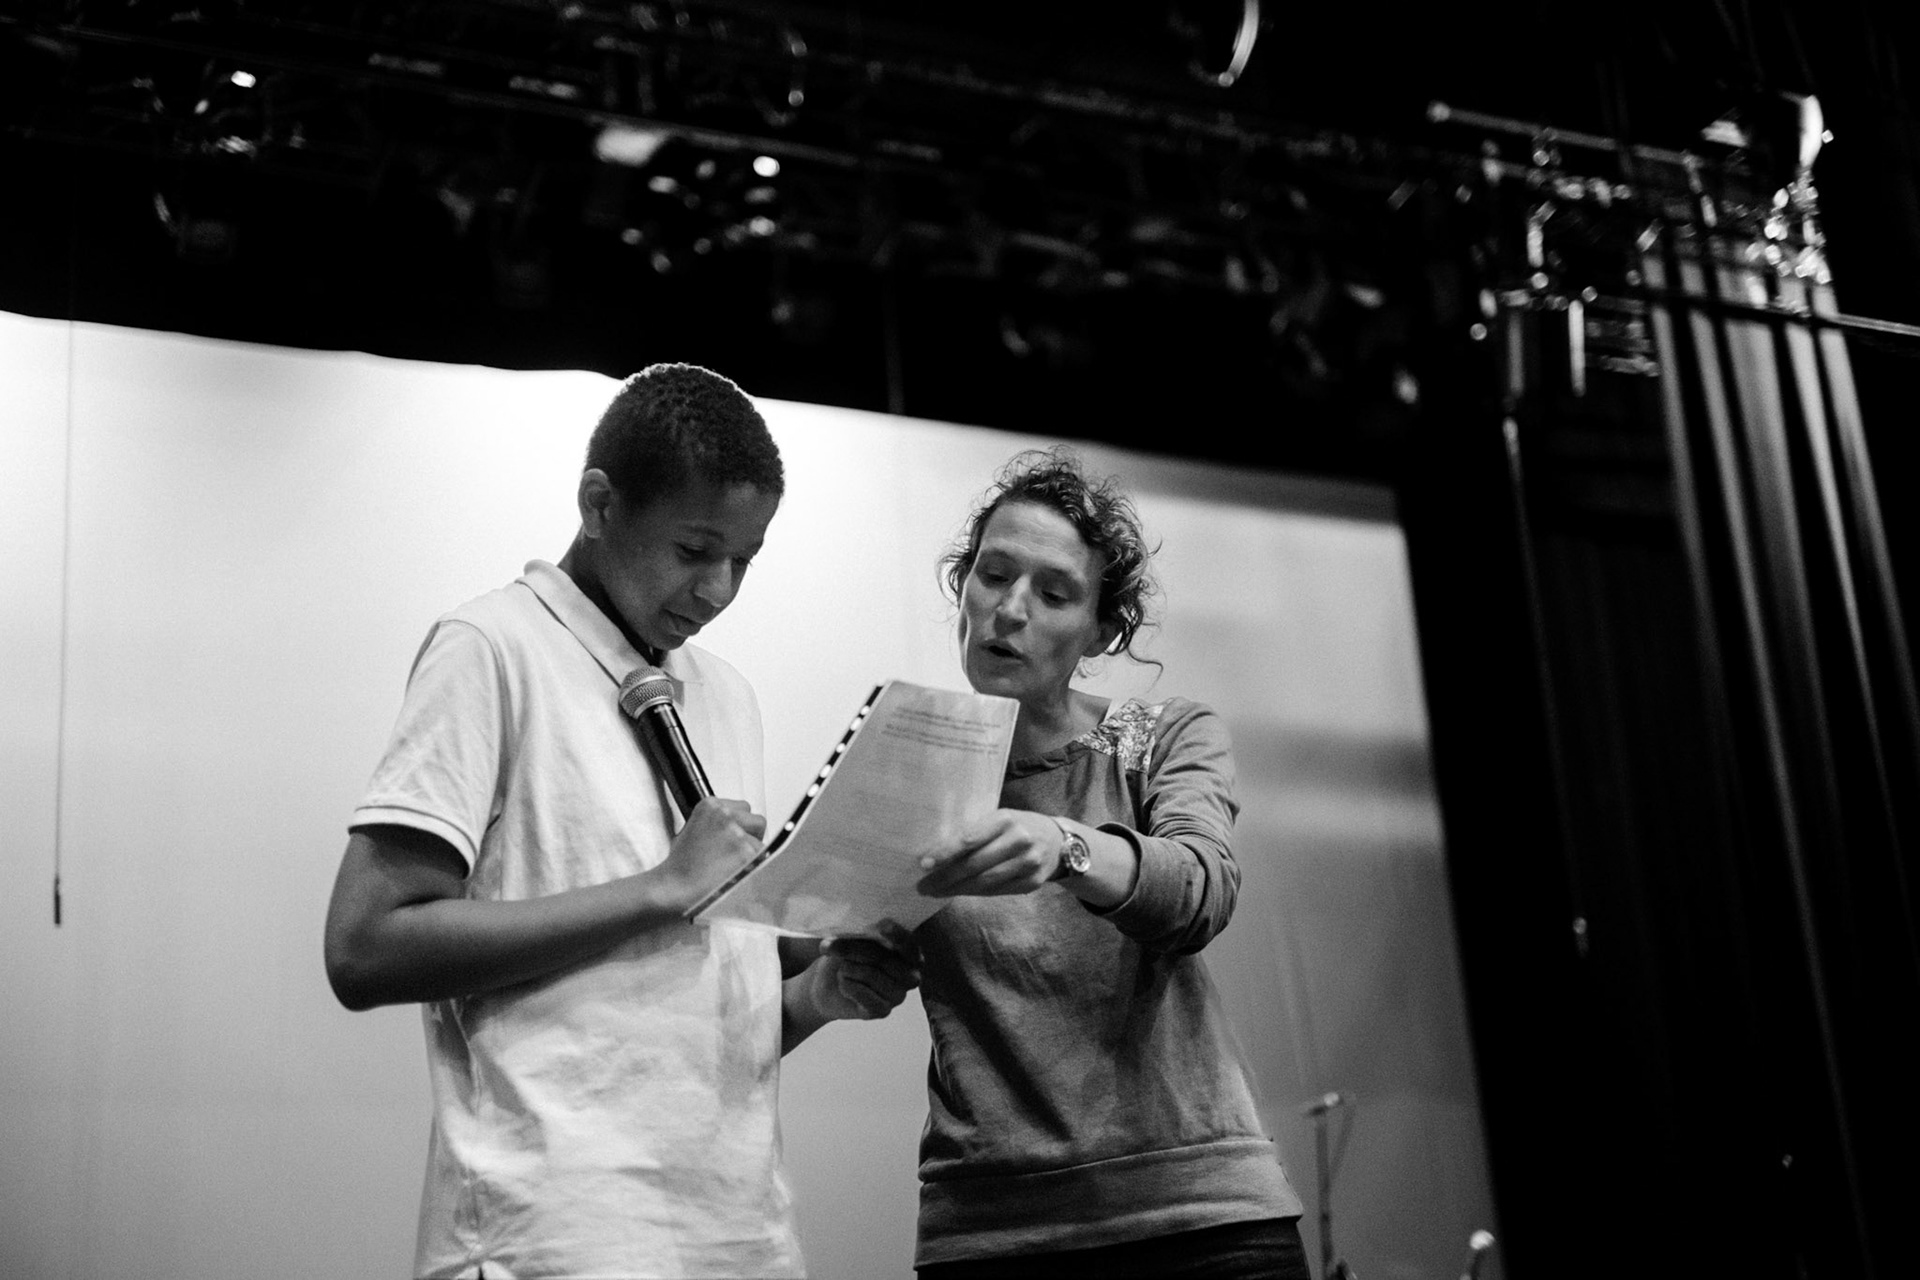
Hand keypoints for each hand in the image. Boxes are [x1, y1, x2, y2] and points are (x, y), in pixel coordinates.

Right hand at [650, 797, 764, 912]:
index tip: (736, 836)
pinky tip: (736, 876)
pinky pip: (763, 861)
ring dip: (753, 856)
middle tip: (739, 854)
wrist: (674, 888)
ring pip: (762, 844)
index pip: (744, 807)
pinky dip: (754, 870)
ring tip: (732, 869)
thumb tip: (735, 829)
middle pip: (758, 822)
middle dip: (753, 837)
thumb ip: (715, 825)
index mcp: (710, 806)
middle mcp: (725, 815)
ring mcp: (737, 833)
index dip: (742, 825)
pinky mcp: (747, 852)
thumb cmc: (680, 866)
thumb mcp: (691, 831)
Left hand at [801, 927, 921, 1021]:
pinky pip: (863, 995)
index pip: (909, 944)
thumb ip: (862, 936)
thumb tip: (855, 932)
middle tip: (826, 946)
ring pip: (870, 975)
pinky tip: (843, 984)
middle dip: (852, 949)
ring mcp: (899, 996)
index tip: (883, 926)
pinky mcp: (883, 1011)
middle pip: (883, 958)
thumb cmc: (846, 957)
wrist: (828, 985)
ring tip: (842, 970)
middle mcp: (910, 976)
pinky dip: (847, 986)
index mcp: (910, 953)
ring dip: (846, 969)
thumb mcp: (854, 941)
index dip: (897, 935)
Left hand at [916, 808, 1061, 897]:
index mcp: (1005, 819)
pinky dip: (974, 893)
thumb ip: (975, 831)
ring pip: (984, 882)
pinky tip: (958, 893)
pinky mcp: (1032, 883)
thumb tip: (936, 852)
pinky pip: (996, 891)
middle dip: (944, 877)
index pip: (969, 838)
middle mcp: (1019, 840)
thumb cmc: (1017, 826)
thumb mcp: (999, 818)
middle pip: (974, 864)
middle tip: (922, 886)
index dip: (945, 853)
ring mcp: (1028, 864)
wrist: (1058, 841)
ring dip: (956, 889)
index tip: (923, 864)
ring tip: (935, 892)